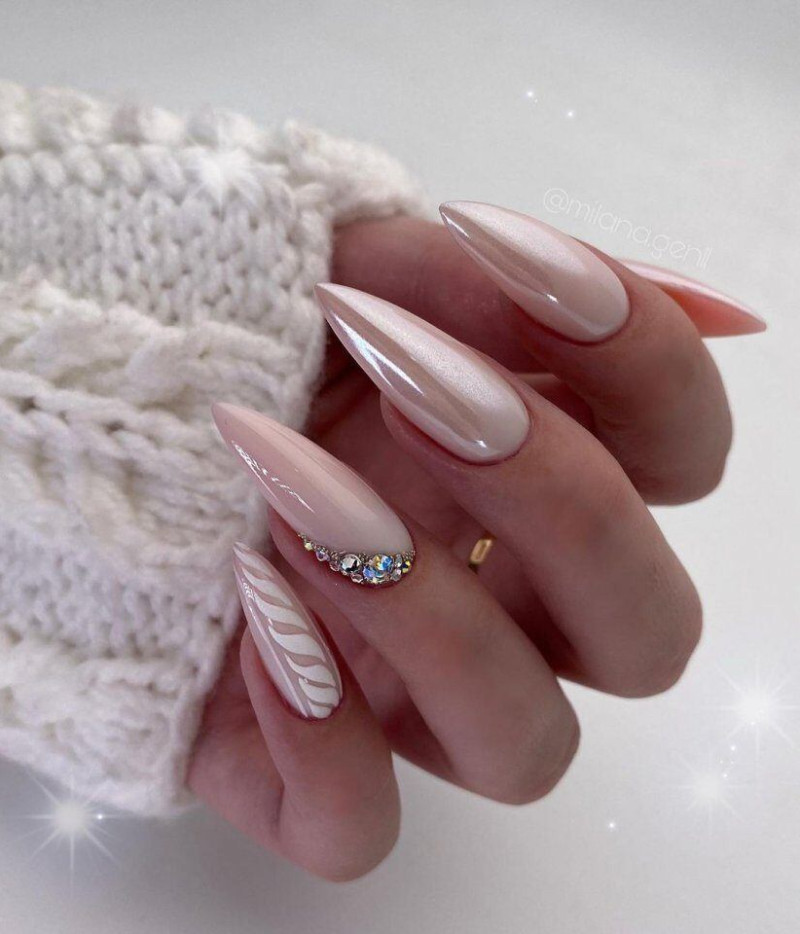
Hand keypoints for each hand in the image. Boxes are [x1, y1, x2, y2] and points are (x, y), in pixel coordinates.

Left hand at [188, 202, 762, 879]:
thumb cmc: (252, 342)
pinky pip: (357, 824)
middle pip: (645, 629)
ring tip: (306, 498)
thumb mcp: (362, 273)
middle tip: (424, 396)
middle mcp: (511, 607)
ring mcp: (414, 701)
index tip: (506, 262)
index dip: (640, 368)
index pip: (682, 461)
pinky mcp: (307, 768)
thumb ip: (513, 287)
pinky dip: (318, 740)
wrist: (103, 409)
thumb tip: (720, 316)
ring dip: (430, 616)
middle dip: (559, 505)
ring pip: (525, 747)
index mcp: (542, 481)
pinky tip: (252, 612)